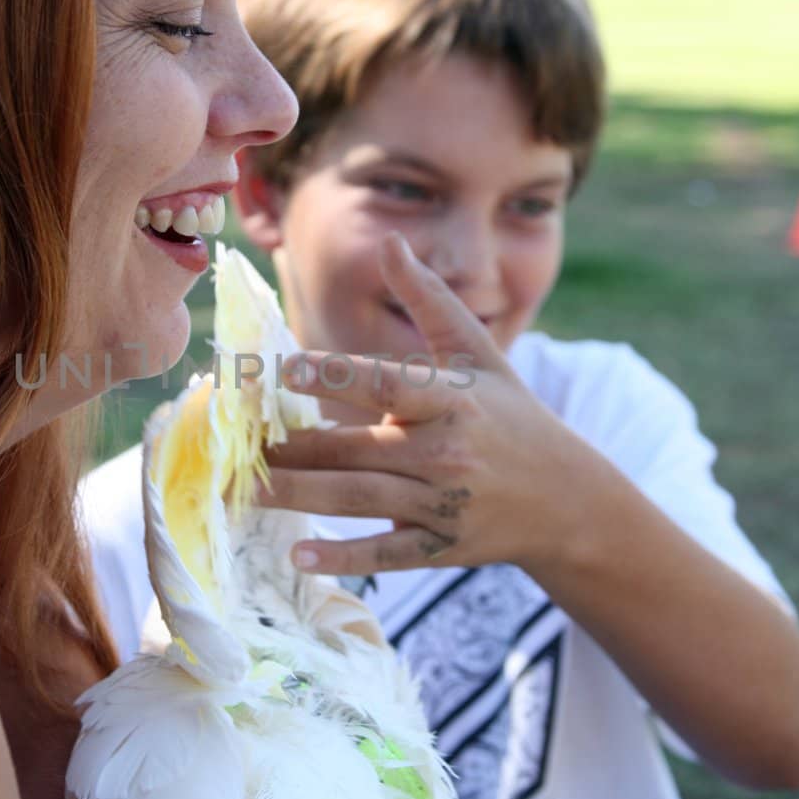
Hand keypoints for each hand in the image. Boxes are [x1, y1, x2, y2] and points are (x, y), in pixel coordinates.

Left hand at [259, 233, 584, 575]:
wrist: (567, 500)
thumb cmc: (510, 415)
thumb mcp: (478, 353)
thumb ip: (429, 299)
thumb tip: (391, 241)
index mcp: (450, 400)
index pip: (386, 384)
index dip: (335, 377)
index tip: (284, 370)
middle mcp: (444, 452)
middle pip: (354, 449)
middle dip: (290, 447)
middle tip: (231, 441)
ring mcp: (441, 504)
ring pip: (356, 499)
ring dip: (296, 495)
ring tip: (242, 488)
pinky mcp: (439, 548)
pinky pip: (385, 553)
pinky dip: (342, 558)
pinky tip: (297, 556)